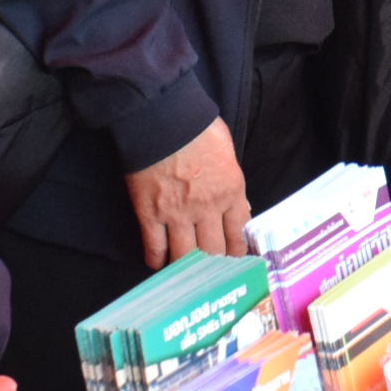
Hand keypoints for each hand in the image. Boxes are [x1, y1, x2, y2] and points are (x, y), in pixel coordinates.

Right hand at [124, 118, 248, 272]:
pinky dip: (157, 260)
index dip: (238, 252)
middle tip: (213, 273)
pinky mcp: (150, 214)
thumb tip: (237, 206)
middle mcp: (207, 208)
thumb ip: (232, 183)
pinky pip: (154, 247)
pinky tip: (159, 264)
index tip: (237, 261)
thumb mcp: (228, 152)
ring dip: (187, 267)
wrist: (161, 117)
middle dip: (215, 265)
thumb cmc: (197, 127)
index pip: (239, 233)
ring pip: (186, 256)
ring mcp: (177, 214)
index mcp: (231, 191)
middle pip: (215, 251)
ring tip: (187, 273)